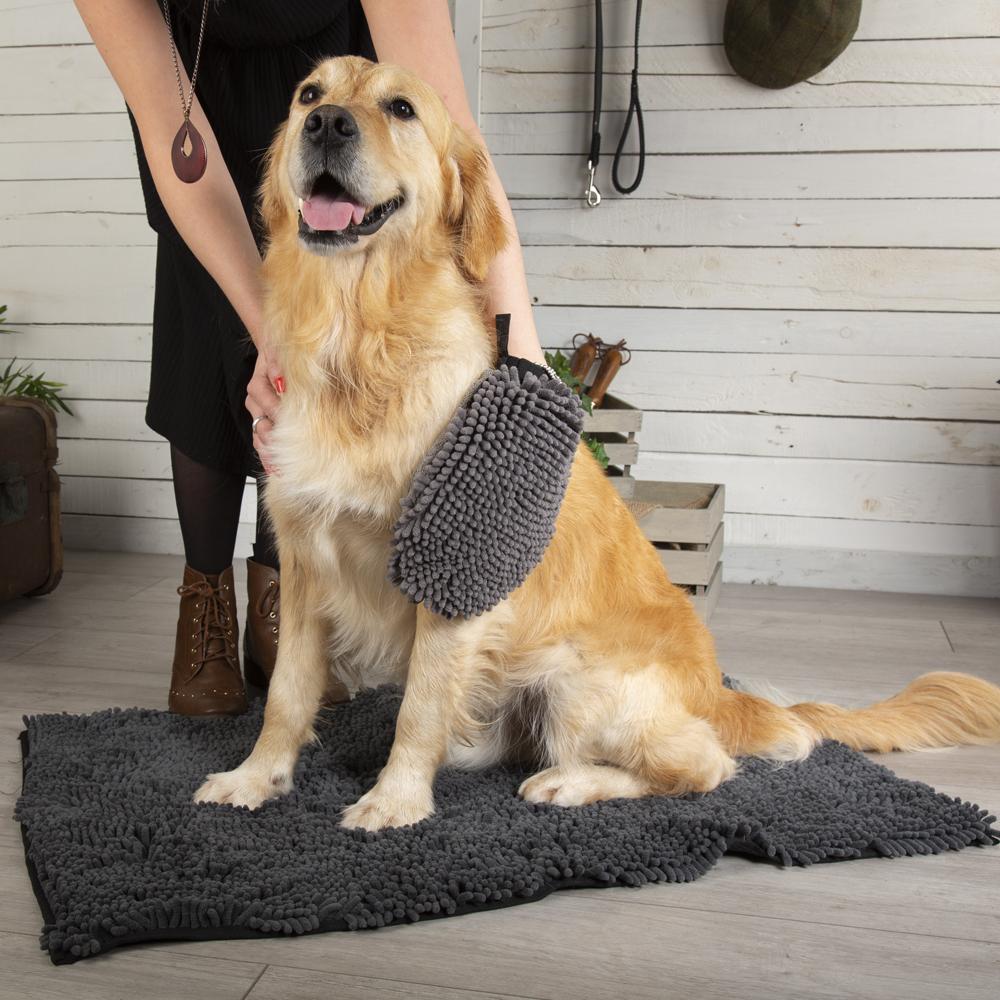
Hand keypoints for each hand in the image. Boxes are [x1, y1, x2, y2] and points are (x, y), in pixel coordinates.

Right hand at [246, 345, 283, 473]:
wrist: (275, 354)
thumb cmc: (281, 355)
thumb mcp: (281, 354)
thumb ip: (279, 366)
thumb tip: (281, 380)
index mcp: (258, 384)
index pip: (265, 401)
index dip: (277, 412)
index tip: (291, 425)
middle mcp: (255, 402)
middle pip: (261, 425)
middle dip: (275, 441)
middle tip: (289, 456)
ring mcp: (257, 414)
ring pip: (260, 437)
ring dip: (270, 454)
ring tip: (281, 471)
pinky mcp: (262, 422)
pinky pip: (261, 442)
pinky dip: (268, 457)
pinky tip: (275, 471)